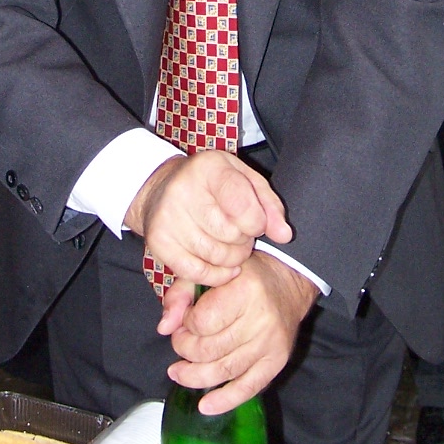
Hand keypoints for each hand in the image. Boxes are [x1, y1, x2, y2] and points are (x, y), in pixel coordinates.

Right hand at [124, 152, 291, 287]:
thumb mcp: (244, 179)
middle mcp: (183, 191)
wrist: (160, 188)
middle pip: (232, 235)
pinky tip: (218, 263)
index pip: (243, 207)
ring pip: (217, 257)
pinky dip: (215, 274)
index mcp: (209, 168)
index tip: (253, 220)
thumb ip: (269, 205)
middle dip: (242, 239)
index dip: (256, 222)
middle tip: (235, 229)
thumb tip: (284, 235)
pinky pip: (197, 273)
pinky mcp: (158, 242)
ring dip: (230, 257)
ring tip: (225, 241)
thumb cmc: (209, 183)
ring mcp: (167, 218)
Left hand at [161, 253, 317, 413]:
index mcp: (244, 290)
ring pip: (223, 370)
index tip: (184, 321)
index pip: (201, 322)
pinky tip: (205, 406)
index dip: (184, 326)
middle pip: (209, 349)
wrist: (287, 283)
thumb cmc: (244, 276)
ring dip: (194, 376)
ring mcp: (269, 343)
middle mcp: (260, 319)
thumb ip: (181, 294)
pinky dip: (225, 400)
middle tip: (181, 342)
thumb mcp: (211, 273)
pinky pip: (248, 387)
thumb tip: (164, 327)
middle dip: (185, 350)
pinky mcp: (276, 361)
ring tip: (178, 373)